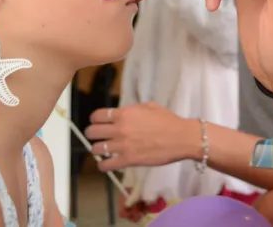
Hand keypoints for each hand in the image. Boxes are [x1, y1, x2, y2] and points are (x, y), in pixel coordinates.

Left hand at [85, 103, 201, 171]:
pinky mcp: (128, 160)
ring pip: (96, 149)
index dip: (94, 119)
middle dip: (91, 134)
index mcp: (124, 113)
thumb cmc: (168, 120)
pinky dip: (103, 165)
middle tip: (96, 137)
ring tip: (102, 150)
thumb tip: (124, 113)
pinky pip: (106, 165)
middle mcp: (120, 128)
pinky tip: (105, 164)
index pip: (97, 115)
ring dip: (97, 149)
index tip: (96, 122)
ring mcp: (122, 145)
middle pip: (92, 132)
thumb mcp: (149, 107)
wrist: (181, 138)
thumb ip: (133, 110)